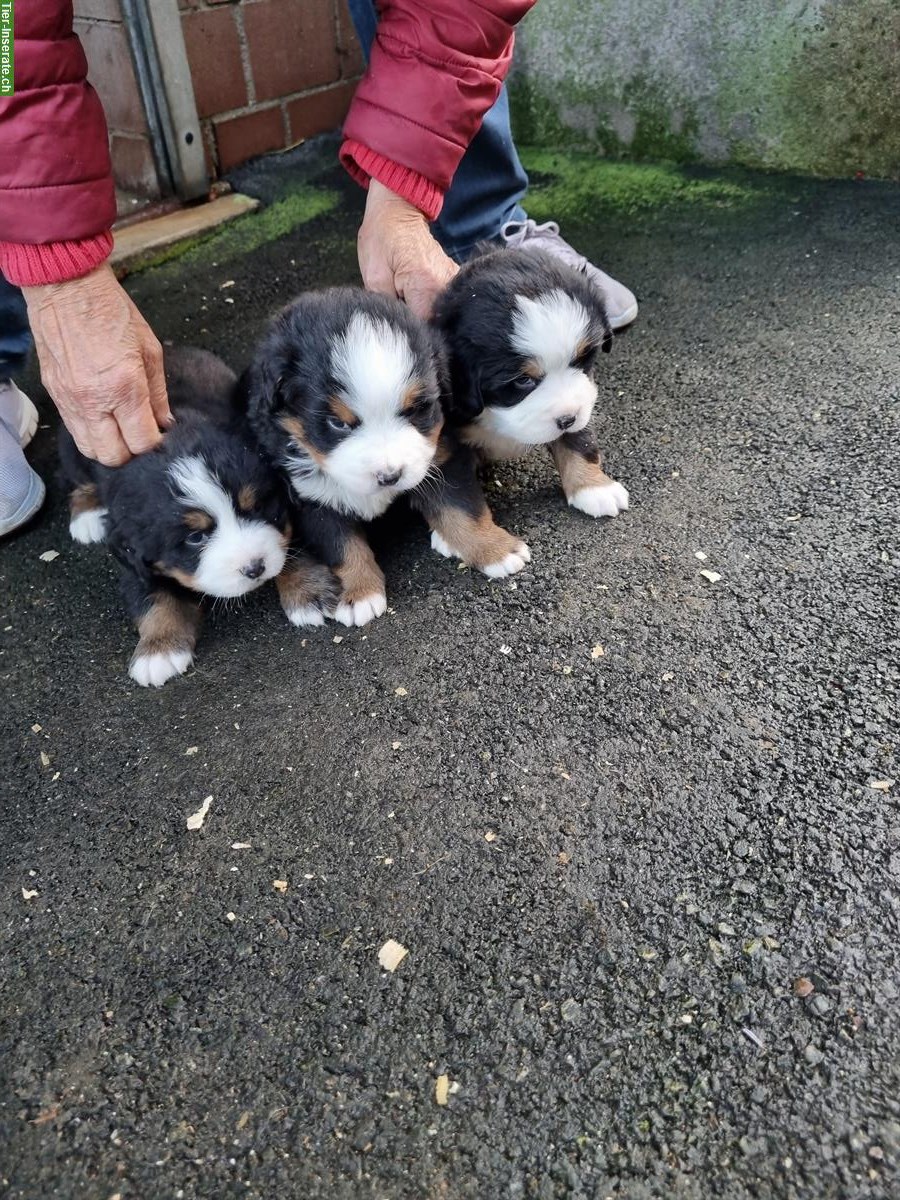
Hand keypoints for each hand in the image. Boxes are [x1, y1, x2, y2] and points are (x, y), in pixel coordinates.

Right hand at [22, 263, 170, 466]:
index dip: (154, 443)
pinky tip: (102, 417)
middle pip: (113, 456)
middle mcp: (93, 401)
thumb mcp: (150, 349)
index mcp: (124, 387)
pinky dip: (90, 432)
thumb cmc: (113, 311)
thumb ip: (159, 393)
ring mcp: (70, 400)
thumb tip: (164, 423)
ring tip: (120, 429)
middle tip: (140, 434)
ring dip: (108, 446)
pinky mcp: (54, 395)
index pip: (141, 442)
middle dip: (131, 452)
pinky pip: (73, 430)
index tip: (160, 434)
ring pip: (89, 450)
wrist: (66, 287)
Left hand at [357, 179, 457, 318]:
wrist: (397, 210)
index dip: (410, 333)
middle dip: (417, 325)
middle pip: (435, 323)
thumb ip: (388, 309)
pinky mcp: (452, 279)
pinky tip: (416, 298)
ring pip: (440, 315)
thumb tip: (398, 330)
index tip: (398, 327)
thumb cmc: (382, 238)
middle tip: (399, 312)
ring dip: (423, 315)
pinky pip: (444, 303)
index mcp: (425, 285)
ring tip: (406, 301)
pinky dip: (430, 306)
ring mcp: (452, 281)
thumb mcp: (373, 277)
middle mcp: (446, 284)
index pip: (423, 328)